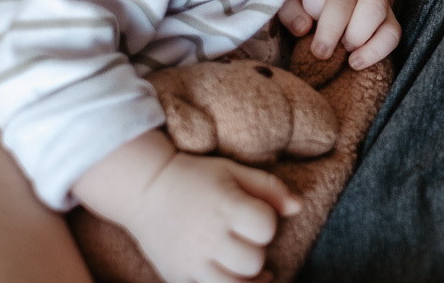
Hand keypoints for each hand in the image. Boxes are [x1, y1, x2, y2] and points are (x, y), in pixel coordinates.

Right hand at [75, 132, 300, 282]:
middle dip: (255, 251)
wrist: (145, 188)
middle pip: (253, 261)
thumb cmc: (195, 176)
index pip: (266, 228)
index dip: (266, 223)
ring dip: (244, 277)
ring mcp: (191, 261)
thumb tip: (298, 207)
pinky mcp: (177, 276)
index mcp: (226, 207)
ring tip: (245, 265)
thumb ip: (269, 188)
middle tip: (244, 239)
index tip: (255, 216)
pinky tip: (229, 277)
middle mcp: (208, 237)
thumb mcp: (233, 171)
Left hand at [277, 0, 400, 68]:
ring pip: (374, 6)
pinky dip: (375, 50)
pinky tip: (355, 62)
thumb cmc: (308, 20)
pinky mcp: (390, 23)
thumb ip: (290, 13)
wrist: (331, 34)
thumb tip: (303, 27)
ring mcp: (375, 2)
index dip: (312, 5)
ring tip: (344, 52)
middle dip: (331, 29)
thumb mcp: (291, 13)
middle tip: (321, 53)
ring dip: (356, 34)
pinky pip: (392, 33)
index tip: (303, 31)